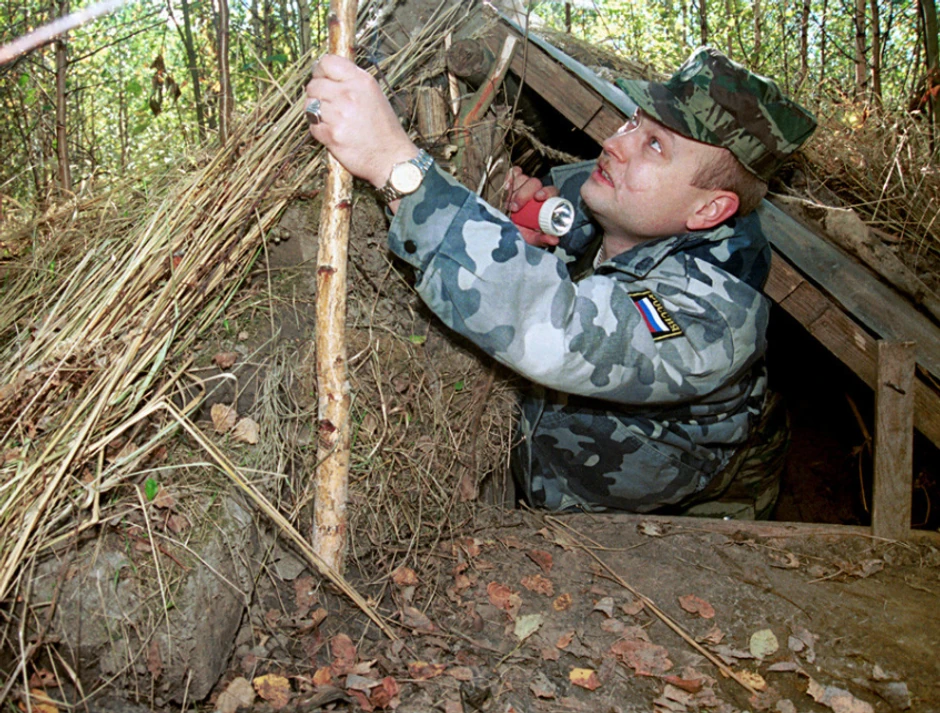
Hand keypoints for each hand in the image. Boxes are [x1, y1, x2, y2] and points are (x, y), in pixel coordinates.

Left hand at [305, 55, 417, 188]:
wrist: (392, 159)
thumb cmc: (384, 130)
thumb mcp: (374, 95)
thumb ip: (352, 83)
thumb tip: (328, 75)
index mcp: (361, 81)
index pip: (327, 62)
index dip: (319, 71)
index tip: (322, 79)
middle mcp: (349, 94)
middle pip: (314, 85)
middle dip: (316, 95)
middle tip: (327, 105)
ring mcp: (339, 115)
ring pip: (310, 106)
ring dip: (315, 113)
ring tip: (330, 120)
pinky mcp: (332, 135)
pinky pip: (313, 127)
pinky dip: (319, 131)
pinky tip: (333, 133)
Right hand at [504, 166, 561, 247]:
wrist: (502, 227)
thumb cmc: (519, 232)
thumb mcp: (530, 238)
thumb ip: (541, 239)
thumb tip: (554, 240)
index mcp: (545, 203)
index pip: (551, 191)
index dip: (546, 192)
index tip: (538, 198)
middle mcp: (536, 192)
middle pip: (535, 183)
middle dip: (523, 195)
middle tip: (514, 208)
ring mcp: (525, 185)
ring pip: (523, 178)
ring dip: (514, 191)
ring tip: (508, 205)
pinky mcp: (514, 181)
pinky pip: (514, 172)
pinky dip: (510, 177)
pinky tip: (507, 187)